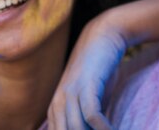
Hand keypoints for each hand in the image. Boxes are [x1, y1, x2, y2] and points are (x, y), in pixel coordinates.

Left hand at [48, 15, 125, 129]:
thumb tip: (93, 129)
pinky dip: (104, 128)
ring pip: (77, 129)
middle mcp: (58, 104)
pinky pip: (92, 115)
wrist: (102, 37)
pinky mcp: (87, 85)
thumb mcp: (89, 99)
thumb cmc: (98, 71)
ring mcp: (70, 93)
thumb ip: (86, 119)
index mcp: (55, 110)